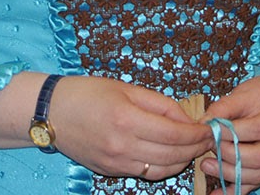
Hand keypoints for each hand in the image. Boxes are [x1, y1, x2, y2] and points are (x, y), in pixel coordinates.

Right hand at [53, 75, 213, 180]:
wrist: (51, 111)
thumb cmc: (86, 92)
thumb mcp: (123, 87)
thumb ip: (158, 103)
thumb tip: (185, 118)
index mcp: (126, 117)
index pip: (175, 133)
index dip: (196, 133)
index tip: (208, 128)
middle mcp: (123, 144)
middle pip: (173, 154)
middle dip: (194, 148)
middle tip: (206, 139)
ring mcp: (117, 162)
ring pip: (163, 170)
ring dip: (182, 160)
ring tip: (190, 148)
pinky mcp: (111, 172)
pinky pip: (145, 172)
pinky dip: (162, 166)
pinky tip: (167, 155)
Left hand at [200, 58, 259, 192]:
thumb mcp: (245, 92)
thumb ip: (225, 107)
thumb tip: (204, 123)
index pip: (254, 129)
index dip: (228, 132)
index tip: (208, 129)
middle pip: (256, 158)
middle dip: (228, 154)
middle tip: (208, 146)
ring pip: (256, 175)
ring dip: (228, 173)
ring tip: (206, 165)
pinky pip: (255, 184)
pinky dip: (235, 191)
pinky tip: (217, 193)